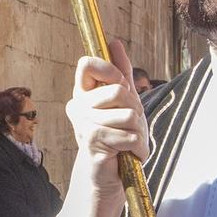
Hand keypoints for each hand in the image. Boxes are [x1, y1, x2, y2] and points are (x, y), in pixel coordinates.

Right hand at [60, 41, 148, 216]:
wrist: (109, 175)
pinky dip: (136, 146)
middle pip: (118, 90)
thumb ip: (119, 71)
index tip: (120, 83)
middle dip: (135, 109)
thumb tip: (114, 41)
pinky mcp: (93, 143)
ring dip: (138, 131)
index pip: (88, 63)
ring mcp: (83, 125)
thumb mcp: (123, 100)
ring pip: (127, 114)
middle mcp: (78, 106)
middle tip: (130, 125)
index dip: (109, 70)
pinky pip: (128, 135)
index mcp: (83, 92)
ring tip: (129, 141)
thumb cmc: (117, 135)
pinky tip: (126, 153)